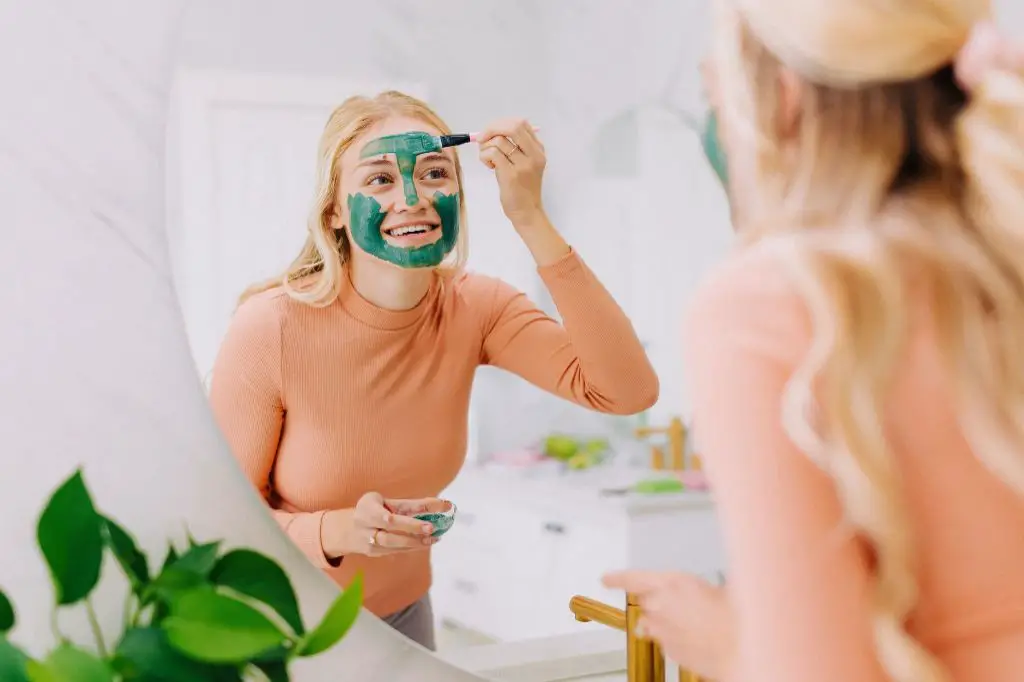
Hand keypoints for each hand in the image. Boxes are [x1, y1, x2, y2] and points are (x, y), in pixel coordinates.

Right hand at [323, 492, 442, 557]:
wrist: (345, 530)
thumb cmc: (371, 509)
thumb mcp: (383, 500)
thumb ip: (407, 504)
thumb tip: (439, 504)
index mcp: (367, 508)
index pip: (388, 513)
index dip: (405, 517)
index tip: (420, 518)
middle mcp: (364, 525)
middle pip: (390, 529)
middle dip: (412, 528)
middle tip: (431, 528)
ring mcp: (367, 541)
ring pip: (393, 544)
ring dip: (415, 542)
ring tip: (433, 538)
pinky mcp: (373, 553)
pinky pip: (394, 550)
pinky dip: (411, 547)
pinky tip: (425, 543)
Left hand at [476, 118, 546, 226]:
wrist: (527, 212)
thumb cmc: (523, 189)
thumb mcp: (526, 164)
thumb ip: (516, 147)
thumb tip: (492, 130)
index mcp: (538, 149)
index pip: (521, 123)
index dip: (501, 123)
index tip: (491, 132)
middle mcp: (534, 155)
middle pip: (512, 126)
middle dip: (491, 129)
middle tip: (481, 139)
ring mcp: (523, 165)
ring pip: (498, 141)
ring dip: (485, 148)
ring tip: (488, 160)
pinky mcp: (511, 175)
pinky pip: (492, 153)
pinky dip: (484, 157)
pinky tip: (489, 167)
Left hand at [602, 570, 733, 680]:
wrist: (744, 647)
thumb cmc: (736, 615)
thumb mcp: (723, 585)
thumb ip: (702, 585)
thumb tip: (709, 586)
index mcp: (670, 582)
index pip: (632, 578)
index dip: (617, 578)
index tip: (606, 579)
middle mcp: (659, 606)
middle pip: (647, 601)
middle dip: (660, 602)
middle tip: (687, 605)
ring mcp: (662, 631)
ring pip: (654, 624)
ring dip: (666, 622)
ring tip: (695, 623)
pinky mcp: (669, 651)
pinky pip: (666, 642)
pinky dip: (677, 639)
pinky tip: (698, 637)